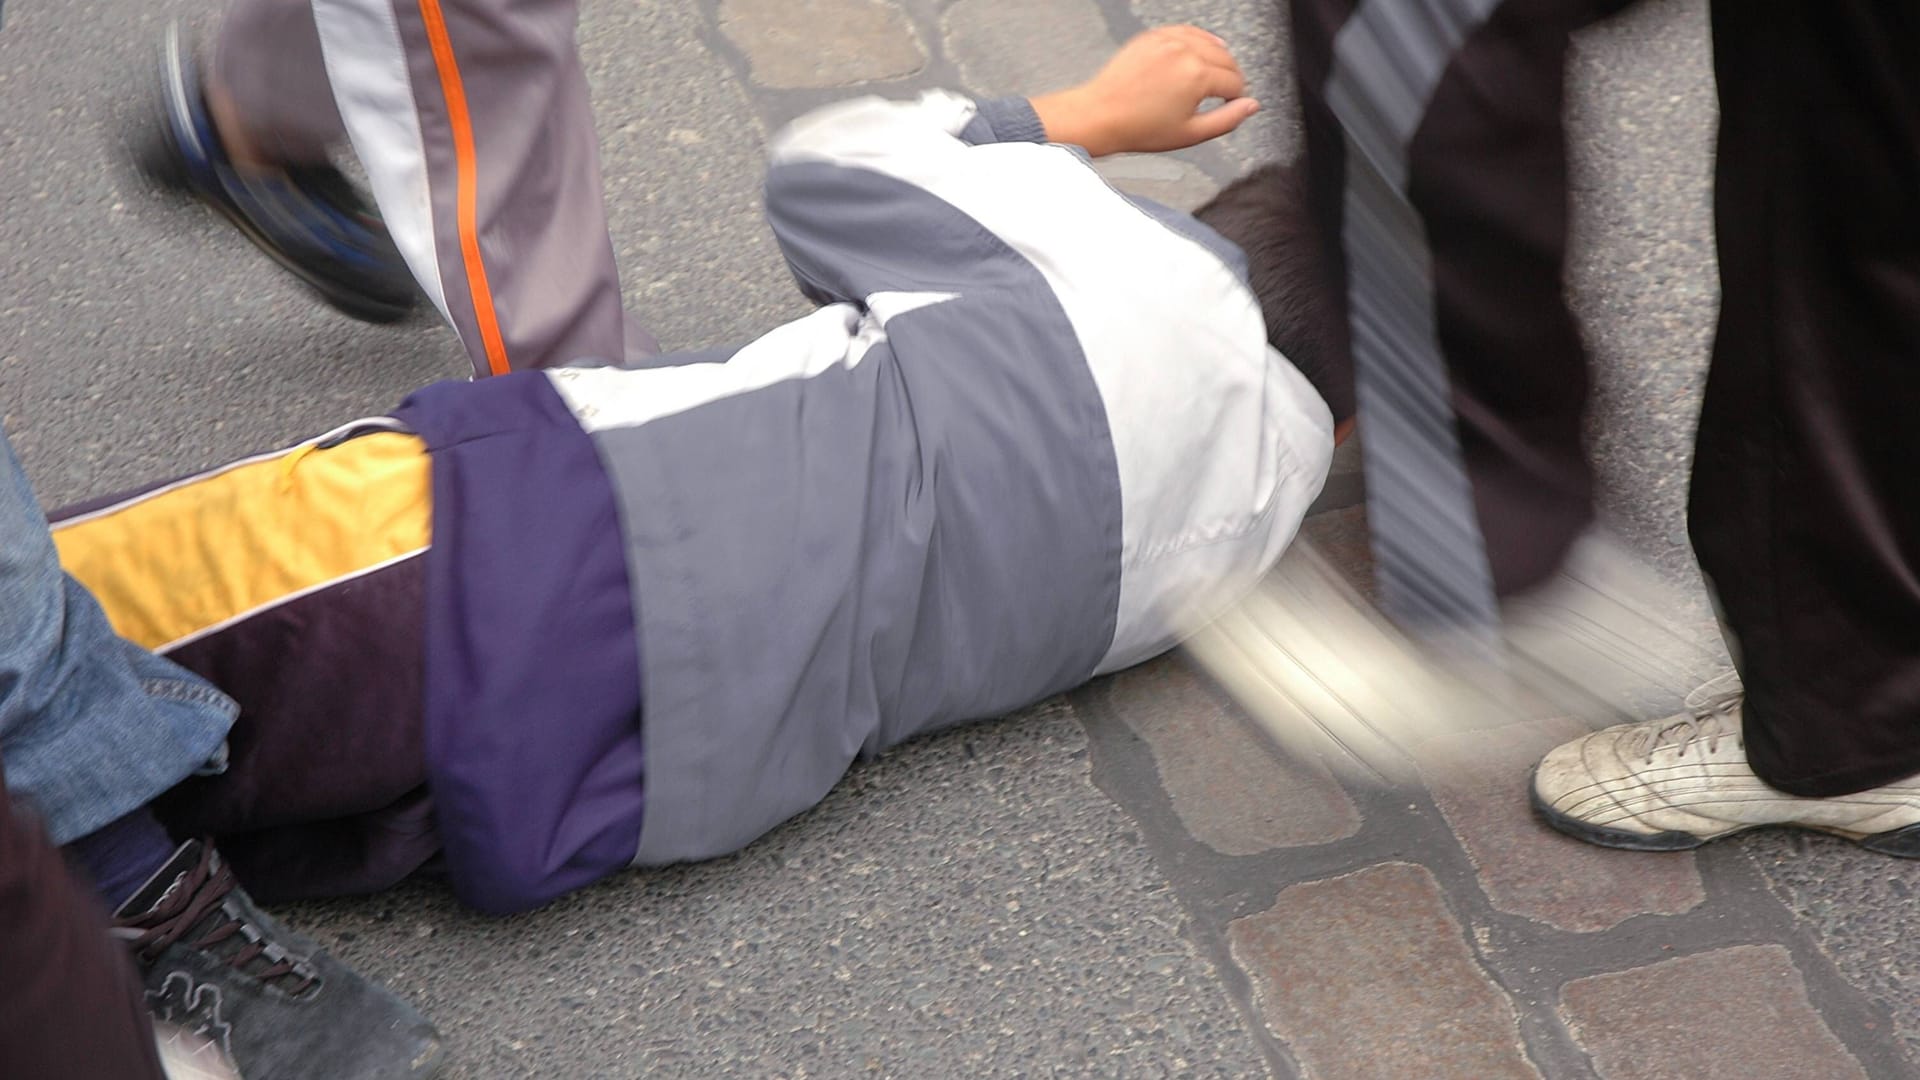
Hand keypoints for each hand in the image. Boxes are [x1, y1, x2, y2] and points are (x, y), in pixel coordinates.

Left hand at [1030, 27, 1258, 157]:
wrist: (1101, 115)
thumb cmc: (1139, 128)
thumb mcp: (1191, 134)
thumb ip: (1227, 120)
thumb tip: (1251, 106)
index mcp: (1197, 76)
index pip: (1235, 82)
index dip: (1237, 97)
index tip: (1232, 105)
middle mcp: (1185, 51)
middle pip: (1227, 59)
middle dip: (1230, 77)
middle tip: (1225, 94)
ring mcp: (1168, 40)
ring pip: (1209, 42)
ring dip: (1217, 59)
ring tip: (1212, 77)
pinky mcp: (1154, 35)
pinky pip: (1186, 31)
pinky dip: (1197, 42)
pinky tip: (1198, 54)